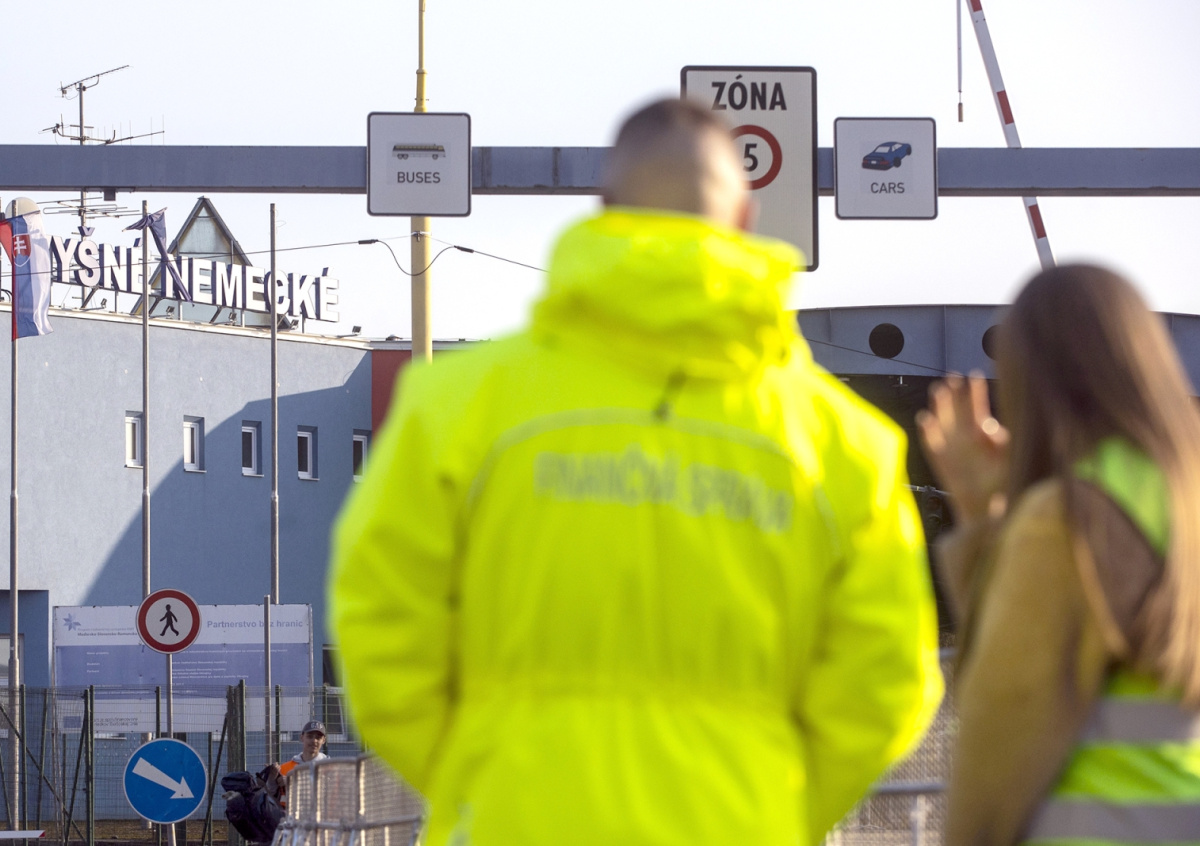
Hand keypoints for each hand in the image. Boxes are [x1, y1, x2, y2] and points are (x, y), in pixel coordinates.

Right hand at [916, 372, 1009, 522]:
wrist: (989, 515)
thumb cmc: (1005, 488)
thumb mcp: (1011, 461)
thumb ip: (1003, 443)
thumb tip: (988, 428)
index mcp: (983, 438)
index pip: (977, 409)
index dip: (975, 394)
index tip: (973, 377)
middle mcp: (965, 442)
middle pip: (957, 412)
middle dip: (955, 394)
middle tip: (951, 377)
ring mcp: (951, 452)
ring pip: (942, 424)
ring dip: (940, 407)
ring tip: (938, 389)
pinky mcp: (941, 465)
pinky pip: (931, 446)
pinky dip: (927, 433)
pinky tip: (924, 418)